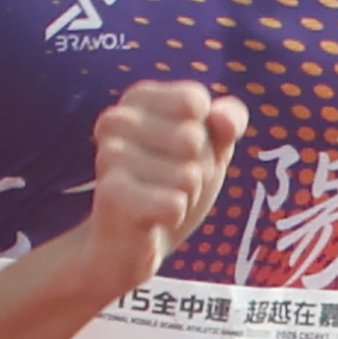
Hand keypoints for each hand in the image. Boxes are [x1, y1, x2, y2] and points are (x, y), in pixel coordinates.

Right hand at [84, 81, 245, 297]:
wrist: (129, 241)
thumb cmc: (171, 183)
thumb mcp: (211, 146)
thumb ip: (229, 120)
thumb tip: (225, 120)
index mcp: (138, 97)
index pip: (197, 103)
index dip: (205, 135)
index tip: (182, 153)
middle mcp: (116, 119)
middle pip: (194, 139)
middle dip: (198, 170)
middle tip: (170, 183)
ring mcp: (108, 156)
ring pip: (188, 175)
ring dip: (185, 196)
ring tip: (159, 199)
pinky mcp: (111, 194)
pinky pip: (174, 204)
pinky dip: (175, 216)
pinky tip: (152, 218)